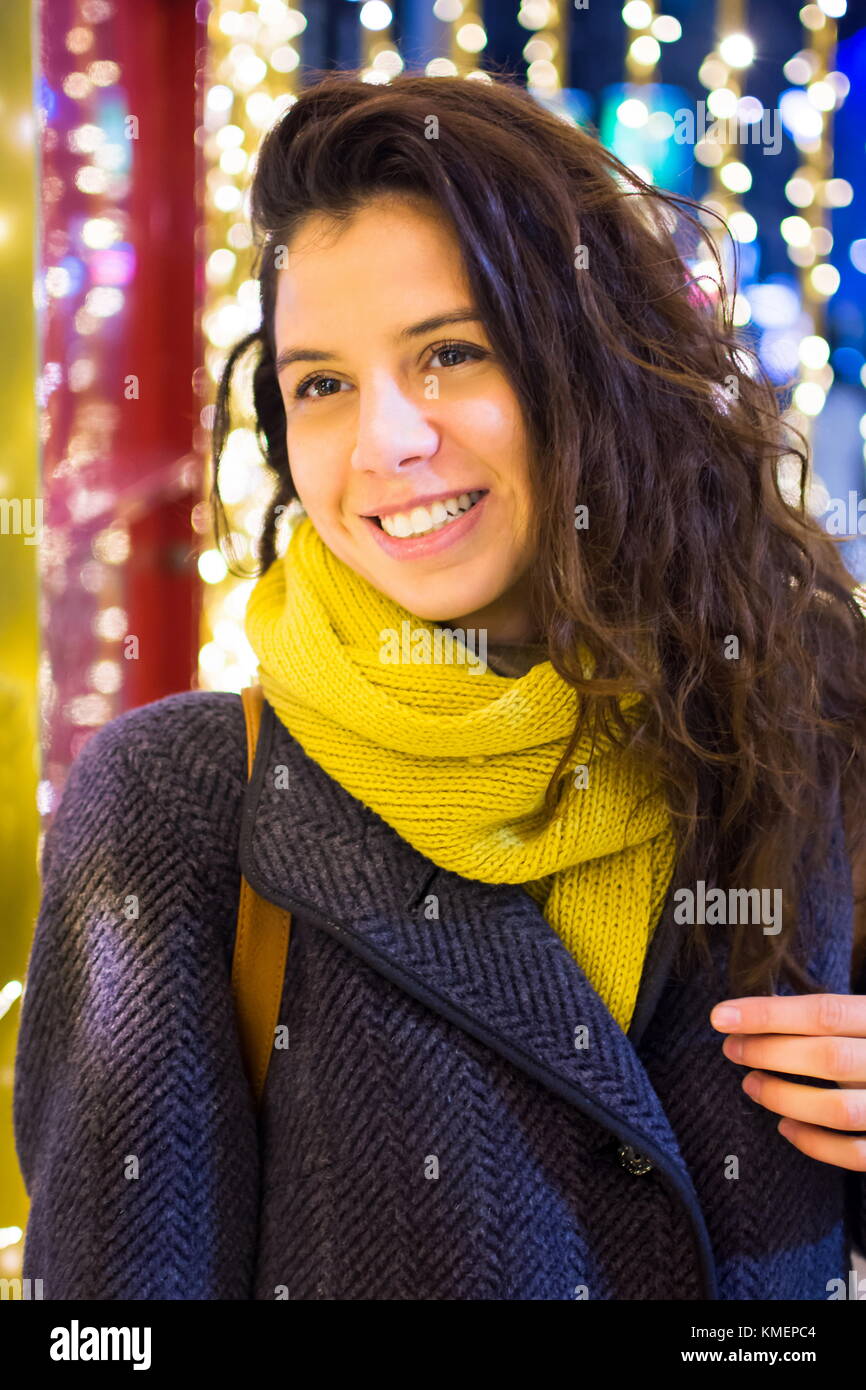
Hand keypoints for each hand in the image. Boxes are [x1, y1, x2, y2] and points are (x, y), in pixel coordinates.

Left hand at [710, 994, 865, 1171]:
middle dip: (770, 1053)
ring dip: (785, 1097)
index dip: (768, 1014)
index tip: (720, 1016)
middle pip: (829, 1057)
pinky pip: (856, 1153)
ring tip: (751, 1084)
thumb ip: (830, 1016)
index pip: (824, 1011)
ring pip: (840, 1109)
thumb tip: (757, 1013)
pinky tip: (785, 1126)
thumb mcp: (865, 1018)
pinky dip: (815, 1143)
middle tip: (732, 1049)